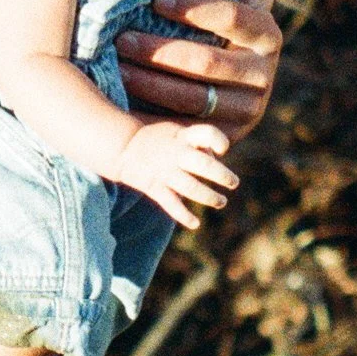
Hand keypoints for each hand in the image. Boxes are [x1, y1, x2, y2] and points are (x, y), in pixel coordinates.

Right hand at [115, 115, 239, 228]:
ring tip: (221, 202)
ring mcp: (165, 171)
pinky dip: (184, 216)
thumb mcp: (177, 131)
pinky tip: (196, 224)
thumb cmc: (158, 138)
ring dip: (210, 197)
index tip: (223, 150)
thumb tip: (216, 160)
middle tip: (233, 183)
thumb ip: (198, 143)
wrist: (123, 146)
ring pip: (192, 188)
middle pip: (204, 165)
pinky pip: (171, 205)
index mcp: (183, 136)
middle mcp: (176, 153)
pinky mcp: (154, 187)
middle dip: (222, 176)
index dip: (219, 141)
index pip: (207, 134)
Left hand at [117, 0, 281, 139]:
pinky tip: (122, 104)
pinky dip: (155, 118)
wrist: (206, 76)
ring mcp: (249, 109)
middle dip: (160, 50)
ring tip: (114, 68)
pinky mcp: (226, 138)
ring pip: (193, 99)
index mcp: (264, 30)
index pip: (232, 16)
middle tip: (121, 38)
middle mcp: (264, 71)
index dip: (195, 8)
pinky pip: (187, 130)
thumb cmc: (195, 16)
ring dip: (150, 84)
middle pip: (207, 62)